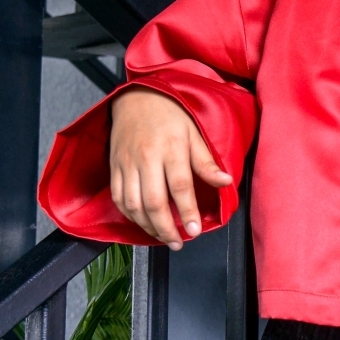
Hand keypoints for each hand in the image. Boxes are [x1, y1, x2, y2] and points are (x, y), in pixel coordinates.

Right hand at [109, 88, 232, 248]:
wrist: (136, 97)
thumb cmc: (170, 114)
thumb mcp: (194, 133)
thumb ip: (207, 162)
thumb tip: (225, 182)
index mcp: (171, 148)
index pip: (180, 186)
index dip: (188, 211)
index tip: (195, 230)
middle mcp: (146, 158)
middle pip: (154, 202)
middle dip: (167, 228)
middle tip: (179, 242)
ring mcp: (127, 164)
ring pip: (133, 204)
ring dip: (148, 226)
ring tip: (163, 237)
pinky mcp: (115, 167)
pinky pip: (119, 198)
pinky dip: (130, 215)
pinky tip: (143, 222)